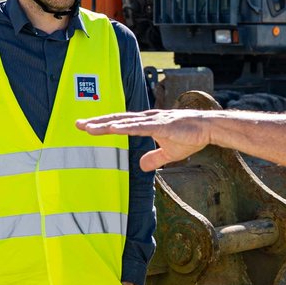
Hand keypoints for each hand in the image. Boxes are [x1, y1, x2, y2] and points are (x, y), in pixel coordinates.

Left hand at [77, 110, 211, 170]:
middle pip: (117, 120)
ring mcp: (153, 120)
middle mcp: (146, 119)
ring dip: (106, 125)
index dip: (103, 125)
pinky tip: (113, 128)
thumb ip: (154, 158)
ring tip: (89, 127)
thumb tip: (141, 166)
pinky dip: (125, 127)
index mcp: (146, 123)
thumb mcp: (169, 152)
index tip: (86, 127)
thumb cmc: (190, 136)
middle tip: (77, 124)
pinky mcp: (162, 125)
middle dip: (97, 122)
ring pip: (124, 122)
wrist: (208, 128)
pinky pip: (140, 127)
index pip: (120, 123)